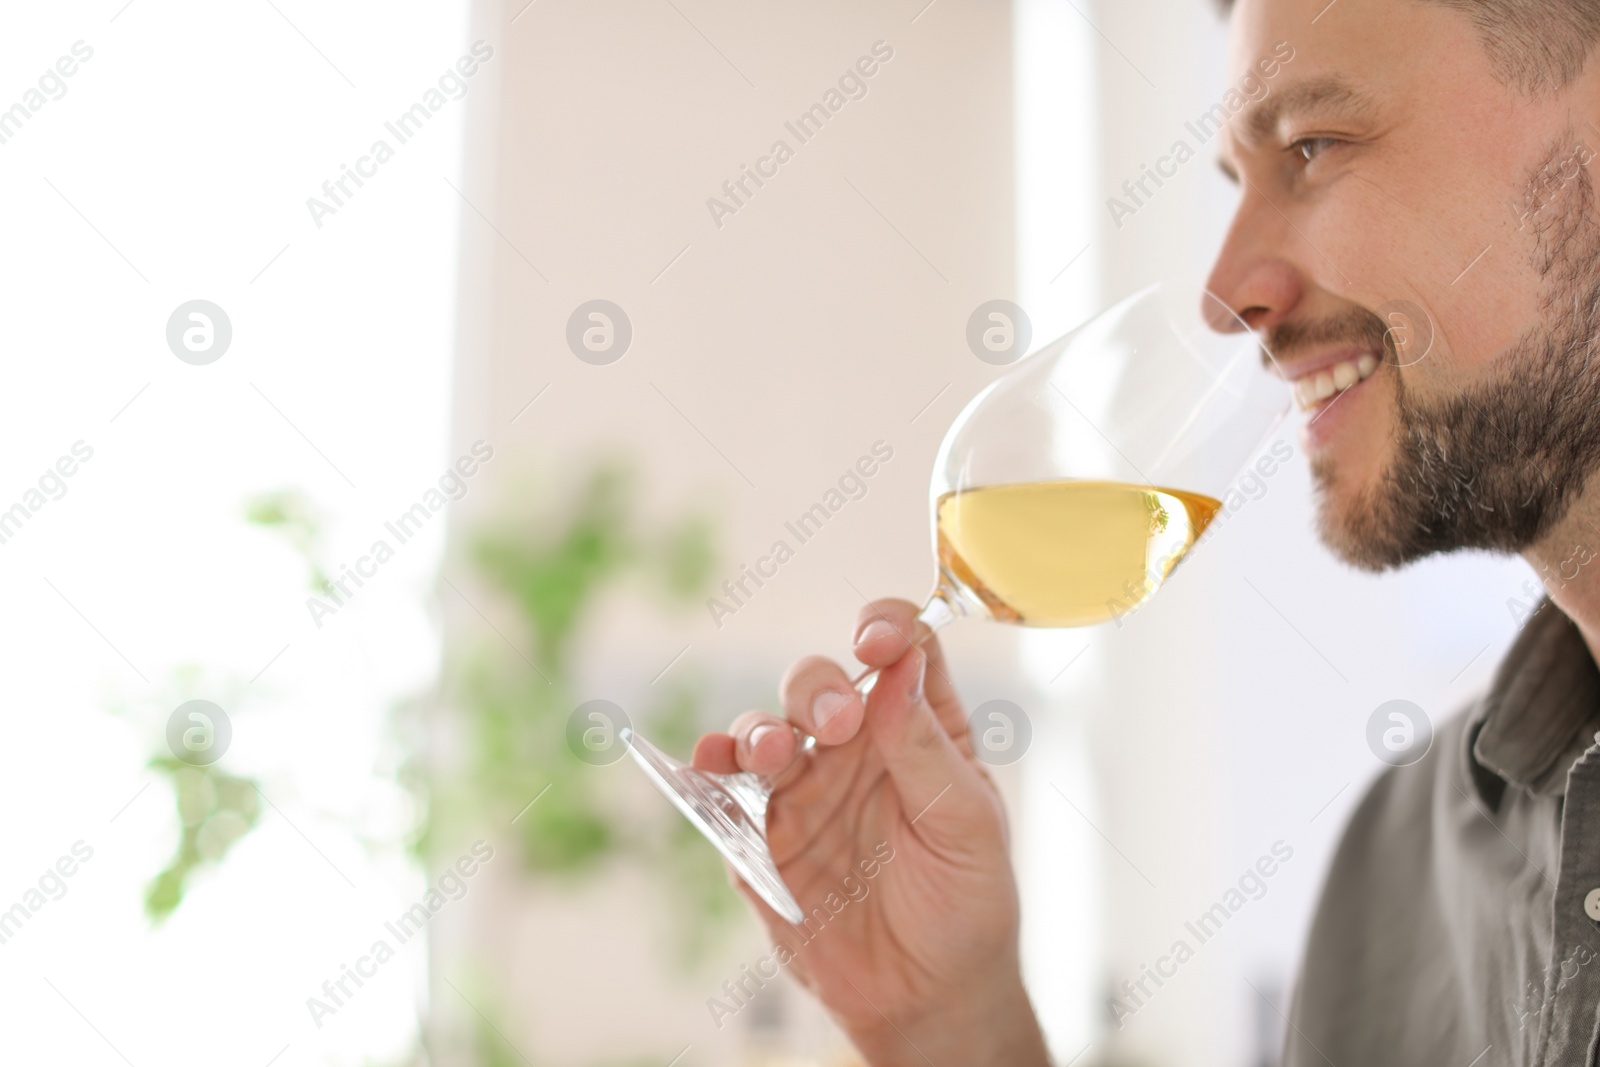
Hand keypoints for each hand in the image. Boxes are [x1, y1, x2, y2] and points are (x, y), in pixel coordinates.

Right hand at [692, 598, 1049, 1065]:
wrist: (927, 997)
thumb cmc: (966, 902)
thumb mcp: (966, 823)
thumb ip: (926, 746)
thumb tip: (901, 663)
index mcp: (917, 727)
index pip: (899, 648)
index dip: (884, 627)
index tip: (876, 641)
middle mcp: (855, 746)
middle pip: (819, 683)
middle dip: (816, 689)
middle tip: (834, 724)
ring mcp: (804, 790)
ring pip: (764, 731)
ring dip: (759, 732)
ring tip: (770, 756)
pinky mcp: (761, 839)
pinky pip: (723, 795)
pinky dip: (707, 772)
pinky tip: (705, 766)